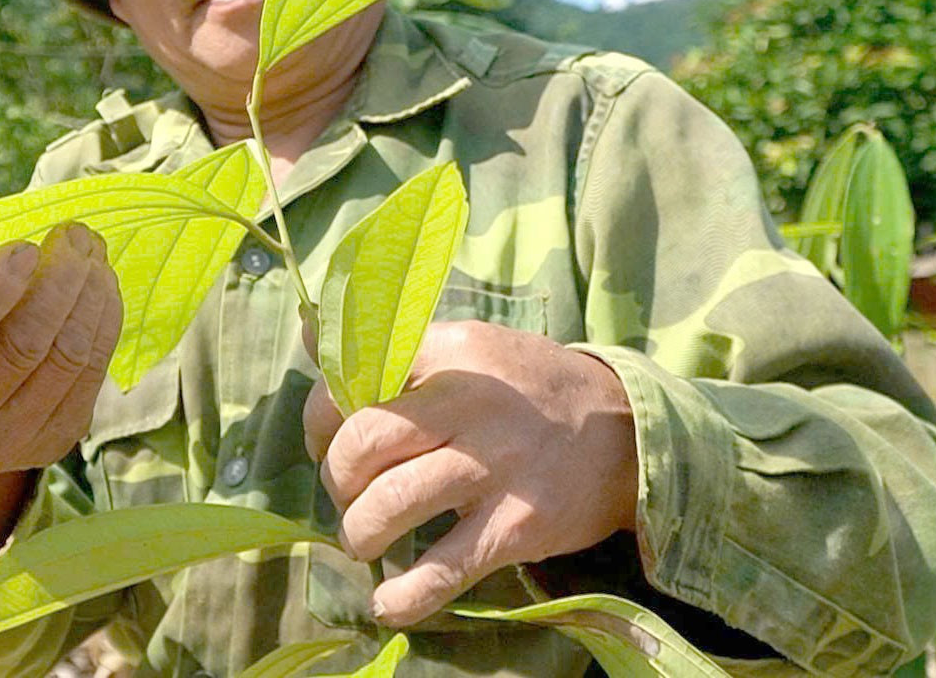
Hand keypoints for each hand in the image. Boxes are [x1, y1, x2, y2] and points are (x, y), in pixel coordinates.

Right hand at [0, 222, 122, 474]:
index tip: (25, 247)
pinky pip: (91, 376)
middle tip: (72, 234)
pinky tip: (102, 287)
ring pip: (65, 358)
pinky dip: (103, 322)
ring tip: (92, 253)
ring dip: (89, 295)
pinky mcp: (49, 445)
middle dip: (58, 279)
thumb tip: (33, 250)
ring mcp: (2, 445)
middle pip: (20, 346)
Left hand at [302, 320, 638, 626]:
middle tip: (347, 493)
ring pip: (391, 504)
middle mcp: (470, 403)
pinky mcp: (516, 525)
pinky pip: (444, 567)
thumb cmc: (528, 389)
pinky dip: (406, 594)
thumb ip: (393, 350)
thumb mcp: (468, 348)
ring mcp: (494, 466)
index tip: (325, 443)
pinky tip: (387, 602)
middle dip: (336, 479)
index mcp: (450, 352)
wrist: (626, 432)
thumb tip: (309, 333)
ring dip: (360, 532)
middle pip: (364, 444)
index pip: (353, 381)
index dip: (321, 421)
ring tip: (364, 539)